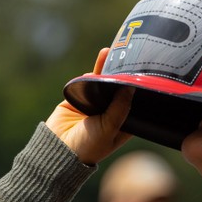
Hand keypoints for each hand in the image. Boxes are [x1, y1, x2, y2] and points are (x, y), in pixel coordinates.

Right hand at [45, 48, 133, 164]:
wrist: (57, 148)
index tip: (144, 73)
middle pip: (119, 89)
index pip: (135, 102)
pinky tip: (100, 62)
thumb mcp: (109, 128)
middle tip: (129, 57)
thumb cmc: (88, 147)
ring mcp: (96, 104)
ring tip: (112, 53)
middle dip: (122, 75)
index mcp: (123, 123)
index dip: (138, 89)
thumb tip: (131, 86)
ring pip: (104, 82)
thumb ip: (120, 108)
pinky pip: (88, 81)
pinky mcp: (80, 98)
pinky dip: (93, 73)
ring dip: (107, 69)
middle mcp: (111, 112)